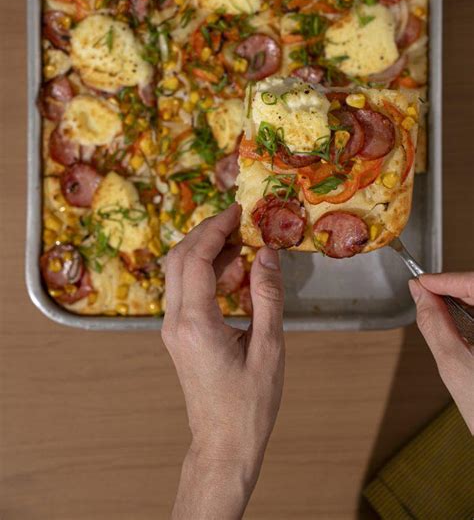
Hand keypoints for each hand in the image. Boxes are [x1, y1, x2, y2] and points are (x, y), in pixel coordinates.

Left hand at [162, 203, 284, 518]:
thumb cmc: (250, 404)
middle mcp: (175, 321)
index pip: (195, 259)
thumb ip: (267, 297)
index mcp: (195, 323)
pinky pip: (184, 289)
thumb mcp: (269, 348)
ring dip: (204, 250)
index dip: (215, 229)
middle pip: (178, 258)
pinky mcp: (178, 334)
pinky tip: (232, 269)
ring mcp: (172, 328)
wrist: (223, 444)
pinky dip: (204, 270)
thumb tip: (267, 253)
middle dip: (206, 232)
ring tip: (240, 240)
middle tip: (237, 218)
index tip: (237, 210)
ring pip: (177, 272)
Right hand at [409, 274, 473, 432]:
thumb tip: (419, 294)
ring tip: (438, 310)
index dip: (446, 279)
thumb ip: (434, 322)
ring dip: (464, 302)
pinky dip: (472, 317)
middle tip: (426, 295)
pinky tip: (460, 326)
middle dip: (454, 290)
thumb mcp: (453, 364)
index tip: (422, 282)